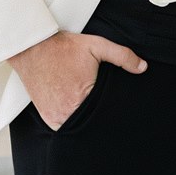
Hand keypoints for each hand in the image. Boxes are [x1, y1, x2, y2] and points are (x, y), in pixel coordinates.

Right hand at [9, 30, 145, 129]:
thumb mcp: (97, 46)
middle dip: (101, 119)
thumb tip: (143, 68)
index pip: (105, 115)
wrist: (31, 47)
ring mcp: (55, 117)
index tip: (119, 110)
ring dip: (86, 122)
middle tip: (109, 114)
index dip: (114, 112)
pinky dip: (73, 122)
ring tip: (94, 112)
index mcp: (82, 99)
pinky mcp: (47, 118)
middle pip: (92, 124)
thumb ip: (122, 56)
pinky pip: (64, 127)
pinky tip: (80, 114)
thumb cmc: (64, 47)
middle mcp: (67, 112)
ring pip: (78, 128)